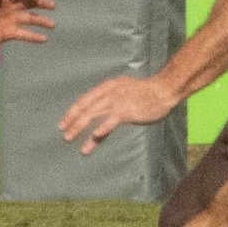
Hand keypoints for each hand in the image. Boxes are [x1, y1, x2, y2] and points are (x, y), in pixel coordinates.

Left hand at [0, 0, 53, 47]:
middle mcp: (9, 7)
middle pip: (29, 3)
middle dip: (41, 3)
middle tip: (53, 6)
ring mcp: (10, 21)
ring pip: (30, 19)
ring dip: (41, 21)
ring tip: (52, 25)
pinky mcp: (9, 33)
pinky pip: (24, 34)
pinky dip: (34, 36)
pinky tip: (44, 39)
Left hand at [60, 75, 180, 154]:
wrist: (164, 90)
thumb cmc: (146, 95)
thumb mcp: (125, 96)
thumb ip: (111, 108)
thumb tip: (99, 127)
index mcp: (108, 87)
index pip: (84, 99)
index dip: (72, 112)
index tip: (63, 123)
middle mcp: (110, 93)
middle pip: (86, 107)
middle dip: (73, 122)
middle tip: (65, 135)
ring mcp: (118, 101)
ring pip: (93, 114)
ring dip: (80, 127)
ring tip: (71, 139)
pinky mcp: (128, 110)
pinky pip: (111, 120)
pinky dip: (102, 128)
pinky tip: (94, 136)